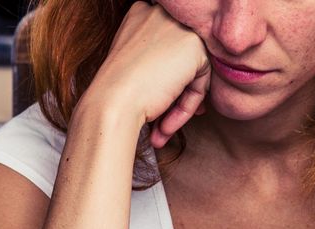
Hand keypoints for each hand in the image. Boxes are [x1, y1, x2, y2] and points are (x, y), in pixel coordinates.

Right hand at [87, 1, 210, 147]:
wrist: (113, 103)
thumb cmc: (117, 92)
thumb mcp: (133, 66)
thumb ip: (157, 62)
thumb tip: (186, 78)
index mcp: (141, 13)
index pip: (166, 48)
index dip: (165, 78)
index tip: (158, 103)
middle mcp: (160, 13)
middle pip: (181, 59)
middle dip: (176, 94)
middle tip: (164, 124)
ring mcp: (179, 27)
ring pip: (192, 72)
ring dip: (180, 105)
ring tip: (162, 129)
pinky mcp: (194, 46)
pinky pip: (201, 82)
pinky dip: (187, 107)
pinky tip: (166, 123)